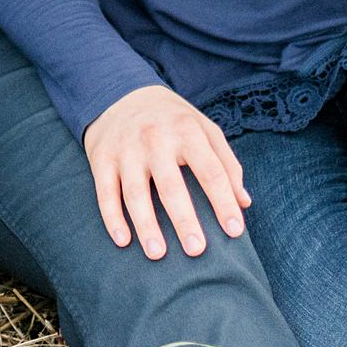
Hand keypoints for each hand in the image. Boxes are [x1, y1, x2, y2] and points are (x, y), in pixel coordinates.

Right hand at [83, 85, 249, 258]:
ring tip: (158, 254)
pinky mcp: (102, 159)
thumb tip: (244, 203)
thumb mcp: (203, 128)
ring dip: (146, 225)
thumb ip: (226, 163)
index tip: (235, 231)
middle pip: (171, 185)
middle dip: (184, 219)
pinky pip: (106, 193)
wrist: (120, 92)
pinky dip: (112, 217)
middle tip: (197, 251)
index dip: (223, 202)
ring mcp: (126, 150)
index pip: (210, 170)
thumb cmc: (172, 119)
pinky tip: (123, 240)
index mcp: (186, 131)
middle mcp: (155, 139)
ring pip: (135, 193)